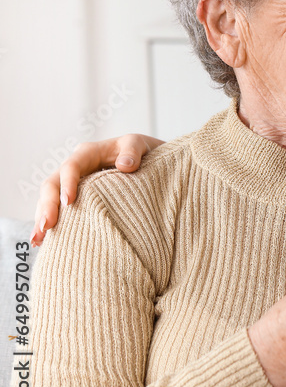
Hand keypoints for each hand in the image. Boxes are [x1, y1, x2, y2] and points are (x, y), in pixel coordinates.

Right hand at [32, 134, 163, 245]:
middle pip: (52, 185)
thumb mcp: (139, 144)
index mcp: (87, 153)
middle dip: (47, 205)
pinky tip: (41, 242)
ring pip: (49, 199)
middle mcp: (75, 168)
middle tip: (46, 226)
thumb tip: (125, 166)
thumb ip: (133, 151)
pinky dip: (50, 224)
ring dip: (42, 218)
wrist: (146, 160)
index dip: (67, 183)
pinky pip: (57, 210)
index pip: (71, 167)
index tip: (69, 202)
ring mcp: (72, 184)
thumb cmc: (141, 151)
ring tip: (38, 239)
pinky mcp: (76, 198)